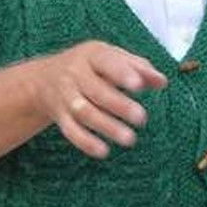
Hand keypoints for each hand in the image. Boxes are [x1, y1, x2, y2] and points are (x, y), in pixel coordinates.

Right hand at [27, 41, 167, 158]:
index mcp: (91, 55)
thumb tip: (162, 81)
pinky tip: (104, 151)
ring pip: (83, 111)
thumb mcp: (110, 58)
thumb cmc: (89, 67)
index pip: (106, 62)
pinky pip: (70, 130)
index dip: (122, 73)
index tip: (139, 85)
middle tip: (141, 118)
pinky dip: (85, 142)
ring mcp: (65, 95)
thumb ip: (138, 67)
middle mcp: (74, 74)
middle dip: (119, 105)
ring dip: (106, 126)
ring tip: (129, 139)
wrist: (44, 78)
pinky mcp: (59, 115)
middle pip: (96, 90)